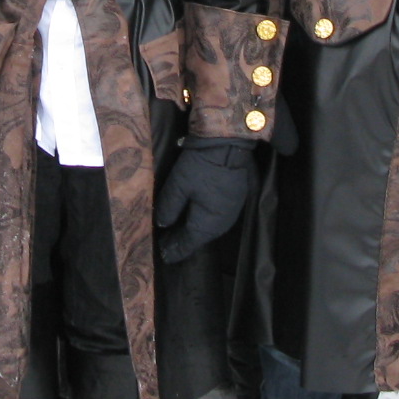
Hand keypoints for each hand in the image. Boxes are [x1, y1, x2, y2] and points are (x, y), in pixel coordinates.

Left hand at [151, 136, 257, 264]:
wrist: (229, 143)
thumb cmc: (201, 165)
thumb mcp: (178, 185)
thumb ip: (168, 208)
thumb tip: (162, 225)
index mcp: (207, 224)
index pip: (187, 244)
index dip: (174, 250)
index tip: (163, 255)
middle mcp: (222, 224)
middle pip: (199, 238)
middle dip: (183, 242)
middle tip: (168, 245)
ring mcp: (232, 213)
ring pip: (210, 229)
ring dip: (195, 232)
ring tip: (180, 233)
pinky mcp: (236, 201)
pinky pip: (218, 219)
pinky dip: (206, 221)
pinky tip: (197, 217)